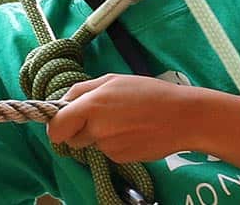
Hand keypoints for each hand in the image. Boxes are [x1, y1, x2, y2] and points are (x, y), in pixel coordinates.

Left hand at [47, 73, 212, 162]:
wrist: (183, 117)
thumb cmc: (148, 93)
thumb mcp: (113, 80)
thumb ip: (82, 91)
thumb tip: (61, 103)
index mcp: (92, 105)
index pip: (56, 127)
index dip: (56, 127)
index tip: (62, 124)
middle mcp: (97, 129)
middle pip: (72, 139)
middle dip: (80, 130)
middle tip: (103, 117)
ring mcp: (109, 147)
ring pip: (92, 145)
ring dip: (100, 136)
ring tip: (125, 121)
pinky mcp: (121, 159)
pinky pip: (108, 152)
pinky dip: (116, 144)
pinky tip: (133, 132)